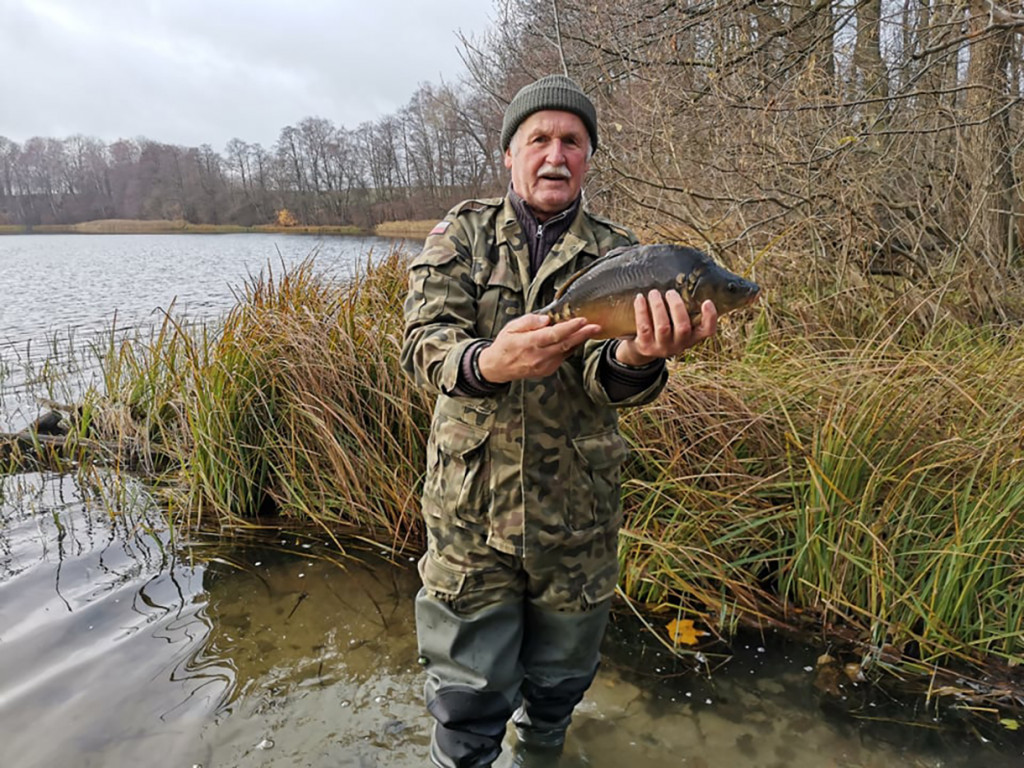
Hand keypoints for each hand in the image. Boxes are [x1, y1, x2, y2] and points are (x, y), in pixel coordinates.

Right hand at [478, 313, 601, 382]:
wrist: (498, 367)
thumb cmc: (505, 344)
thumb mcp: (511, 327)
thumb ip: (529, 322)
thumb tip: (547, 320)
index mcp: (528, 343)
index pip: (553, 334)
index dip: (569, 327)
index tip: (582, 320)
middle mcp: (538, 356)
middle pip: (565, 344)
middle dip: (582, 334)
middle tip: (596, 326)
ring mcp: (543, 366)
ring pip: (566, 352)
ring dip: (579, 341)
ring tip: (592, 331)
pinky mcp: (547, 370)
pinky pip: (562, 357)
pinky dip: (571, 348)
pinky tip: (577, 340)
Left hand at [614, 290, 717, 366]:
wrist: (642, 349)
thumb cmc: (664, 326)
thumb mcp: (676, 322)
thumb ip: (683, 307)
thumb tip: (683, 278)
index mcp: (692, 337)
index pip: (707, 331)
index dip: (710, 318)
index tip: (707, 301)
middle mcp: (679, 345)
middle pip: (683, 327)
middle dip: (677, 306)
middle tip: (671, 292)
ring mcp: (662, 348)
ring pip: (663, 327)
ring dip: (658, 306)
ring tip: (654, 292)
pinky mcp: (645, 346)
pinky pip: (644, 327)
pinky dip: (641, 310)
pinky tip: (640, 298)